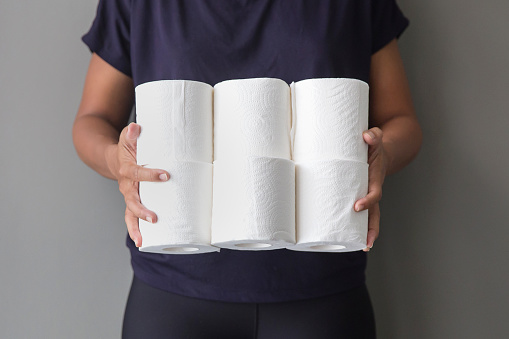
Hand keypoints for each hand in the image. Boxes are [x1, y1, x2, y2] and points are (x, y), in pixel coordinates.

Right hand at [107, 122, 169, 246]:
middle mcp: (126, 186)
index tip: (165, 176)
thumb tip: (136, 127)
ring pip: (129, 213)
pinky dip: (134, 230)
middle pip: (132, 200)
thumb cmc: (126, 149)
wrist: (112, 159)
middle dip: (142, 210)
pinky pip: (131, 218)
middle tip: (154, 217)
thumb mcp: (127, 139)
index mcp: (126, 169)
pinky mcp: (131, 202)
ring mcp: (128, 196)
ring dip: (135, 226)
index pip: (137, 172)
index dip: (150, 175)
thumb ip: (132, 134)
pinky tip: (142, 242)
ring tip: (143, 239)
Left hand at [355, 127, 388, 251]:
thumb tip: (366, 135)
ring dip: (368, 233)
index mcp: (375, 179)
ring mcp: (368, 196)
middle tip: (366, 243)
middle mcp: (373, 190)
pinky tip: (352, 238)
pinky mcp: (361, 197)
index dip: (368, 200)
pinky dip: (359, 226)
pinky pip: (362, 214)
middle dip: (372, 229)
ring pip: (370, 218)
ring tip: (363, 247)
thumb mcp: (376, 138)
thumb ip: (374, 135)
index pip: (374, 193)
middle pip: (375, 213)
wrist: (381, 150)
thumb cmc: (374, 146)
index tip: (357, 207)